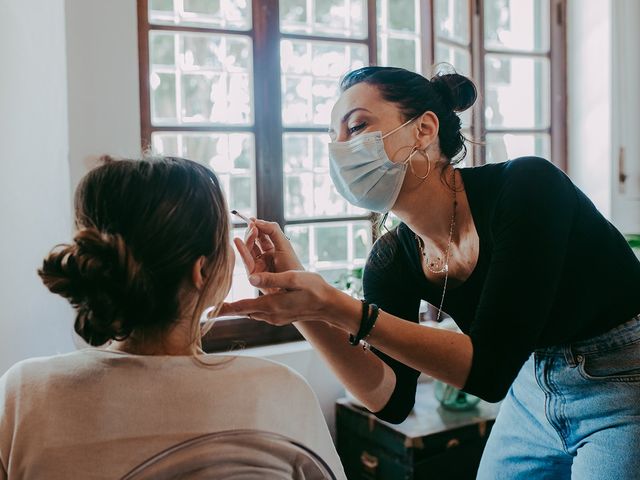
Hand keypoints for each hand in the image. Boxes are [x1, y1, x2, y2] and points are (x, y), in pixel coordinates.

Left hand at [220, 270, 359, 331]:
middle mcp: (271, 315)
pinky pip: (260, 313)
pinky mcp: (280, 318)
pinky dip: (251, 308)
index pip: (242, 307)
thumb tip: (250, 278)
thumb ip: (272, 278)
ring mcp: (275, 318)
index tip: (208, 311)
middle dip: (229, 308)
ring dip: (240, 308)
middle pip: (243, 311)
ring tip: (226, 304)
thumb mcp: (294, 278)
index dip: (225, 308)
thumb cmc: (314, 289)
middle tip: (213, 306)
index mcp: (272, 304)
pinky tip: (249, 303)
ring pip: (251, 313)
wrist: (329, 306)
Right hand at [234, 219, 303, 294]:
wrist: (296, 287)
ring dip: (248, 239)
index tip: (251, 219)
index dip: (257, 226)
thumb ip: (272, 230)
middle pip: (253, 241)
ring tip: (250, 229)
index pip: (261, 235)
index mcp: (272, 249)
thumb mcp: (284, 245)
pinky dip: (241, 250)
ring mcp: (257, 265)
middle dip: (252, 231)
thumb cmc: (292, 267)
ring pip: (248, 249)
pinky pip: (245, 260)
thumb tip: (257, 221)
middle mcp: (263, 257)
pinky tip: (237, 241)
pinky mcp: (253, 274)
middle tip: (252, 224)